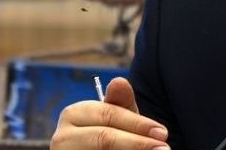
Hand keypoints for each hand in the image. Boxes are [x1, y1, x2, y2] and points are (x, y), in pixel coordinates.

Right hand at [50, 77, 169, 149]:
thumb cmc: (107, 139)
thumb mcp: (117, 121)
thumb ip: (121, 104)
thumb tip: (119, 81)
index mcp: (72, 115)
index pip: (107, 115)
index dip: (138, 124)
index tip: (162, 133)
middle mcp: (61, 137)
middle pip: (104, 137)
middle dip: (137, 142)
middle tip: (164, 148)